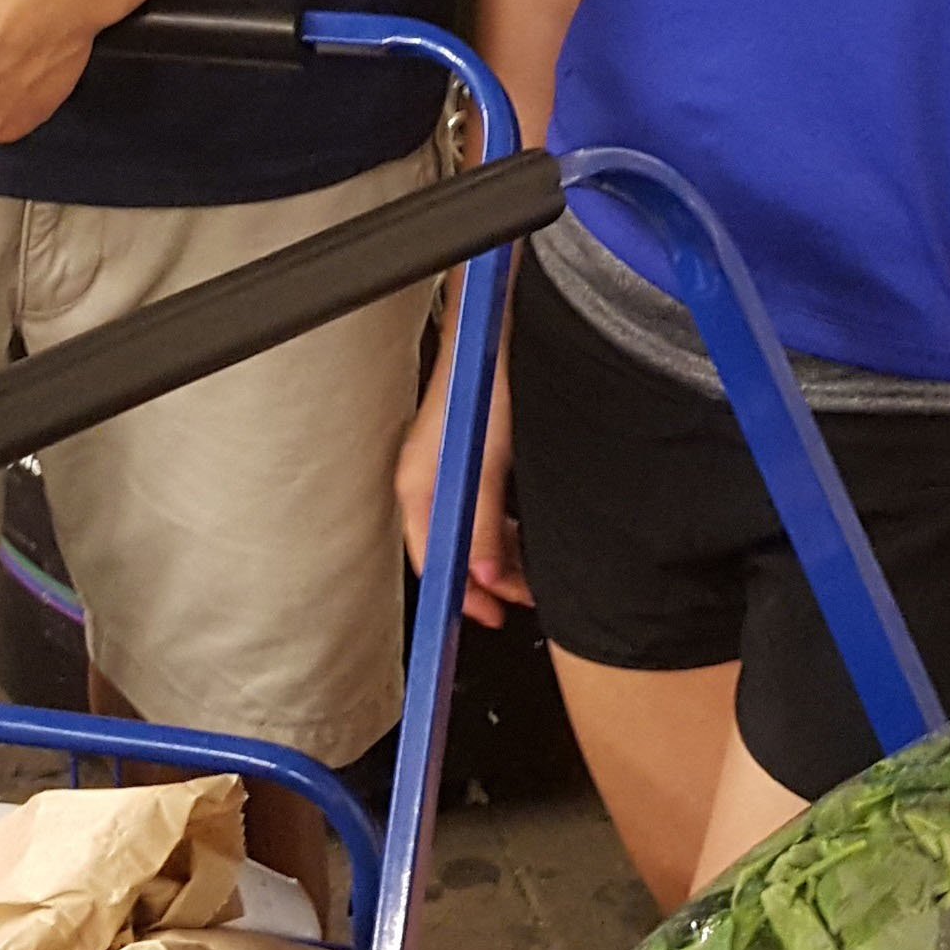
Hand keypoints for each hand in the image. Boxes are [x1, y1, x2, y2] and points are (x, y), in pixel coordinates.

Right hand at [397, 329, 531, 627]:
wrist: (496, 332)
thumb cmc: (481, 383)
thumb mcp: (486, 465)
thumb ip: (483, 524)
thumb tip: (484, 577)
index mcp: (417, 487)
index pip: (432, 560)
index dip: (460, 593)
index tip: (487, 617)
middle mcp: (427, 482)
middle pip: (454, 549)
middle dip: (487, 579)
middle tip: (522, 598)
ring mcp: (448, 470)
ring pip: (473, 530)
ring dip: (501, 555)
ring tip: (532, 573)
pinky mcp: (470, 457)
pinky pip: (485, 508)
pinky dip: (506, 528)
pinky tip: (527, 535)